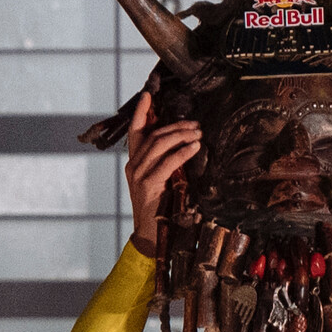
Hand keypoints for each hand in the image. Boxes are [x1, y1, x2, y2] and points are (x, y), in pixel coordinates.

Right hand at [122, 90, 203, 256]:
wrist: (150, 236)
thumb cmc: (159, 209)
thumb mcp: (161, 182)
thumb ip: (166, 164)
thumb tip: (185, 145)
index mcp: (134, 163)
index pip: (135, 132)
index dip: (141, 113)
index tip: (148, 96)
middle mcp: (133, 166)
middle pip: (153, 135)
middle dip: (176, 126)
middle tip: (195, 124)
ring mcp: (138, 175)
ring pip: (159, 145)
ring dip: (181, 136)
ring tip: (198, 133)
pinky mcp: (147, 185)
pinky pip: (167, 162)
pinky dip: (182, 152)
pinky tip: (194, 148)